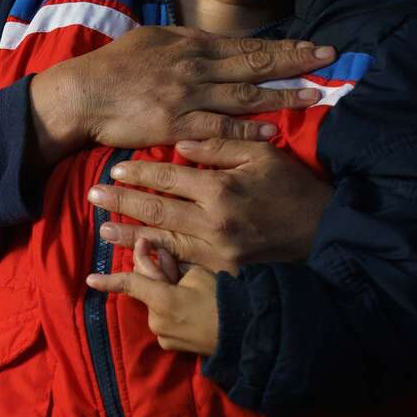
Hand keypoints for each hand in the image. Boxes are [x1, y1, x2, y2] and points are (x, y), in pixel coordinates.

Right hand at [29, 32, 336, 164]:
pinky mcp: (176, 124)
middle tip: (328, 60)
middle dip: (295, 62)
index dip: (283, 47)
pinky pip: (219, 127)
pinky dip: (247, 128)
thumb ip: (184, 40)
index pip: (247, 45)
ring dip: (281, 95)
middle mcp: (195, 66)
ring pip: (244, 95)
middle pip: (254, 64)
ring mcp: (187, 96)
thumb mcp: (151, 40)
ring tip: (312, 96)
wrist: (83, 94)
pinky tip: (271, 130)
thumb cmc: (114, 67)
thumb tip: (210, 41)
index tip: (313, 47)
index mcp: (190, 44)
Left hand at [86, 238, 218, 355]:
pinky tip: (190, 306)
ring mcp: (164, 336)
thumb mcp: (196, 274)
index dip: (109, 280)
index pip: (130, 284)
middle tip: (173, 262)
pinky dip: (171, 309)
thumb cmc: (224, 298)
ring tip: (190, 288)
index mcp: (162, 300)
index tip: (90, 279)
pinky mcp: (172, 345)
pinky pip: (165, 320)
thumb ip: (166, 265)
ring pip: (156, 305)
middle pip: (147, 291)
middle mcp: (157, 321)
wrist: (247, 334)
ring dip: (165, 292)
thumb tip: (147, 252)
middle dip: (155, 275)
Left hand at [89, 139, 331, 274]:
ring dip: (130, 236)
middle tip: (92, 196)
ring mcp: (217, 253)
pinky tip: (136, 257)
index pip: (169, 177)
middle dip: (122, 202)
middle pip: (156, 211)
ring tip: (103, 231)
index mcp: (222, 190)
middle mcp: (214, 223)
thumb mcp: (263, 156)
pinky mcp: (222, 272)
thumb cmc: (294, 188)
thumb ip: (221, 146)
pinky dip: (155, 260)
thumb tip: (182, 144)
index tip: (115, 168)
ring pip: (162, 242)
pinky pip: (181, 265)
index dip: (140, 172)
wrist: (324, 234)